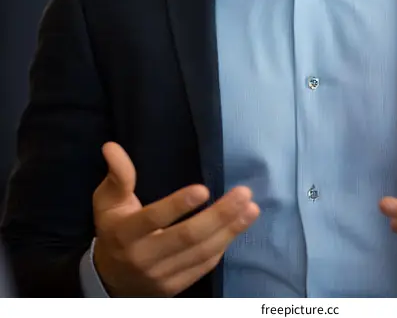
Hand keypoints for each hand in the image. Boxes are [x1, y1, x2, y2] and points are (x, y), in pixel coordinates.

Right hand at [92, 142, 259, 296]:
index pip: (153, 219)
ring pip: (200, 253)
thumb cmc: (114, 228)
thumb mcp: (107, 201)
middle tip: (244, 194)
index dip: (177, 205)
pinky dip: (222, 246)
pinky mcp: (174, 288)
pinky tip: (236, 228)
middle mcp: (143, 258)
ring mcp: (160, 276)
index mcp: (125, 233)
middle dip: (219, 216)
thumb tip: (112, 147)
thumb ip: (117, 176)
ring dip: (230, 231)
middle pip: (186, 237)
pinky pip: (203, 267)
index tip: (204, 189)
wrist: (110, 279)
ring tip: (251, 209)